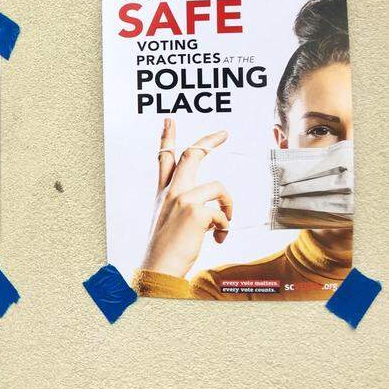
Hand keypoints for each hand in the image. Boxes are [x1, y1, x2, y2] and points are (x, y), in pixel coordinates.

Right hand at [140, 118, 233, 278]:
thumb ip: (184, 207)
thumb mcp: (169, 221)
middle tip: (223, 133)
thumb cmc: (167, 249)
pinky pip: (223, 213)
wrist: (159, 267)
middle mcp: (171, 192)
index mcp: (164, 193)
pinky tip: (217, 239)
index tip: (169, 122)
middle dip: (207, 142)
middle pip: (190, 156)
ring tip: (224, 227)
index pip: (164, 159)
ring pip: (218, 187)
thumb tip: (209, 207)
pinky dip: (225, 228)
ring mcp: (183, 199)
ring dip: (229, 206)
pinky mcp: (196, 212)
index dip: (166, 138)